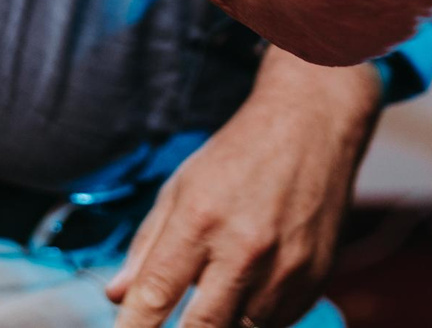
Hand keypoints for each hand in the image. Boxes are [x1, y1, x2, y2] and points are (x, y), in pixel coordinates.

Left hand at [105, 50, 381, 327]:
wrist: (313, 124)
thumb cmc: (239, 155)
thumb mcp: (181, 188)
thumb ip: (146, 246)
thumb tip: (117, 297)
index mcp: (201, 220)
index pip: (155, 295)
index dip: (134, 327)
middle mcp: (246, 248)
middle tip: (175, 321)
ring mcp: (286, 267)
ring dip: (223, 322)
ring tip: (219, 292)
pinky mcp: (315, 278)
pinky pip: (276, 324)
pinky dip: (256, 317)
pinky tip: (251, 289)